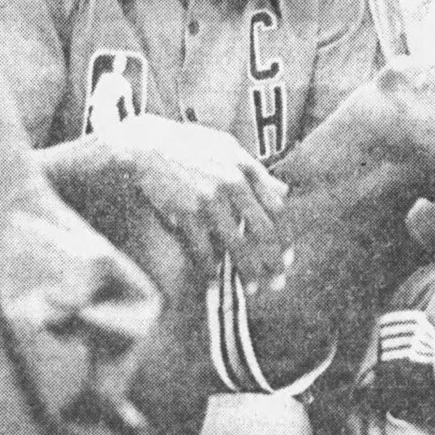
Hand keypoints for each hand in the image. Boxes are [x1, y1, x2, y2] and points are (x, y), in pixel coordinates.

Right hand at [105, 114, 288, 280]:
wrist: (147, 145)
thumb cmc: (190, 146)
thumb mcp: (228, 148)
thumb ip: (257, 171)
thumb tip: (284, 191)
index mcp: (246, 168)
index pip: (276, 208)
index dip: (284, 236)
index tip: (287, 256)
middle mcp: (232, 183)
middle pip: (263, 231)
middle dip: (273, 260)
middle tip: (278, 283)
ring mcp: (210, 199)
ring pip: (237, 244)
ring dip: (247, 271)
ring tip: (252, 289)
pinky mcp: (186, 212)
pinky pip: (203, 247)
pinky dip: (210, 267)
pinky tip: (215, 281)